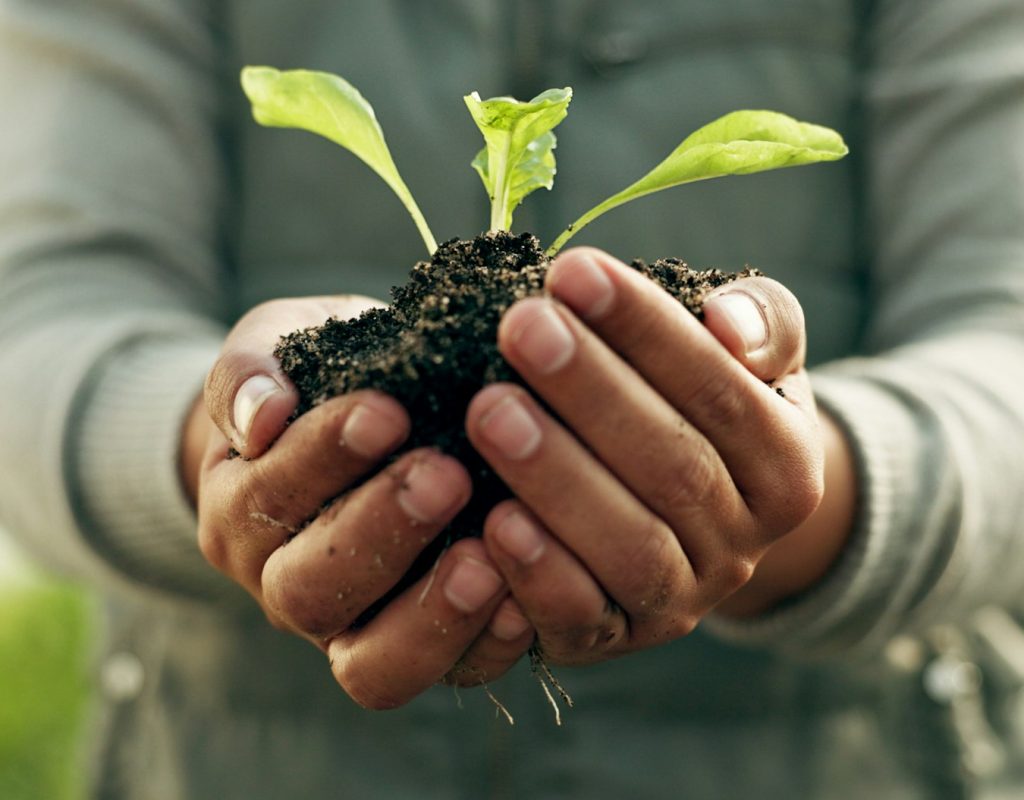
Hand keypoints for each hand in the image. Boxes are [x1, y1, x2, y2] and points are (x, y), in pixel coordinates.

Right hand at [184, 296, 534, 707]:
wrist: (361, 420)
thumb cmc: (321, 377)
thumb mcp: (278, 347)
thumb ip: (251, 373)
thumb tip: (262, 416)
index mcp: (241, 512)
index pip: (267, 500)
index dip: (321, 459)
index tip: (385, 411)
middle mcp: (285, 585)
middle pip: (310, 590)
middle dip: (378, 533)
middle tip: (446, 474)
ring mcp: (354, 630)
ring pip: (370, 663)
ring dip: (429, 612)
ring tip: (486, 557)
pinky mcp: (424, 650)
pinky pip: (449, 673)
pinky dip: (486, 645)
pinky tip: (524, 601)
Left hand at [465, 248, 837, 665]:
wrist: (701, 517)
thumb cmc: (707, 410)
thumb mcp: (753, 360)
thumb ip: (760, 324)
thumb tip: (727, 321)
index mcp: (787, 465)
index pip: (720, 389)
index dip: (646, 330)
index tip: (572, 271)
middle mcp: (744, 544)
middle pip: (672, 466)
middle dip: (591, 392)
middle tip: (521, 327)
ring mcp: (681, 600)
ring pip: (630, 546)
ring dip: (557, 476)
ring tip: (490, 409)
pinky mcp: (616, 639)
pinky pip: (582, 619)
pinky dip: (540, 575)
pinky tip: (491, 520)